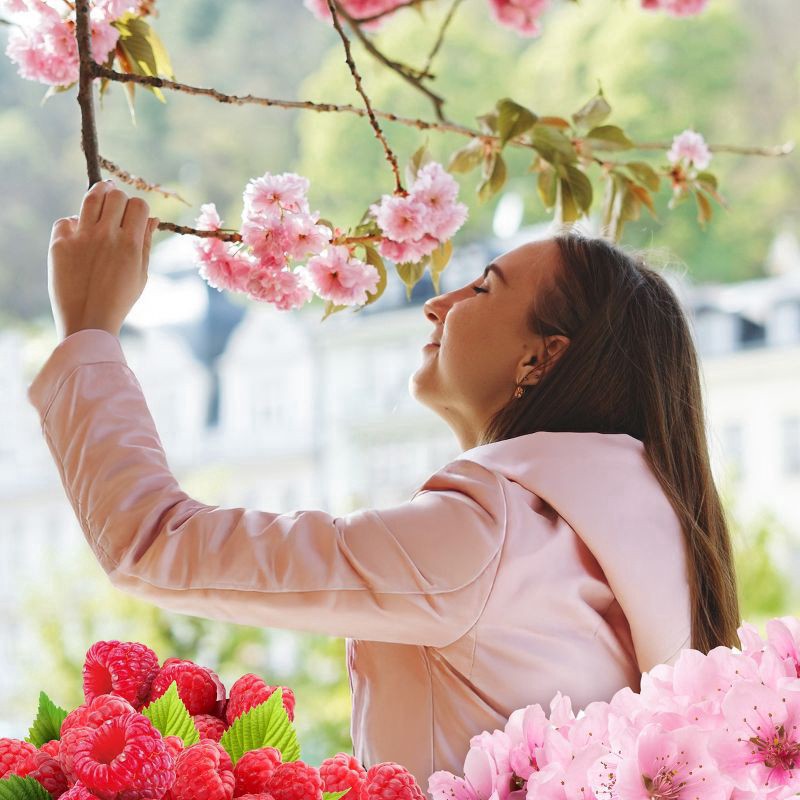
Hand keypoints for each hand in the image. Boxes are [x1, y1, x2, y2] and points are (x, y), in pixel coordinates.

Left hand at [47, 180, 158, 340]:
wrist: (88, 322)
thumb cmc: (119, 301)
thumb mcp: (141, 274)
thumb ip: (146, 243)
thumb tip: (152, 218)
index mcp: (130, 243)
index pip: (138, 205)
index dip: (138, 207)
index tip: (134, 214)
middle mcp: (106, 235)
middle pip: (116, 195)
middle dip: (119, 198)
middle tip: (117, 204)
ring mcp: (81, 237)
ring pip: (91, 197)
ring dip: (99, 194)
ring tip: (101, 194)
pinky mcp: (59, 243)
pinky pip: (67, 220)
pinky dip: (74, 224)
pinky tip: (79, 234)